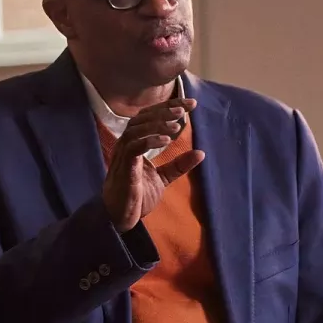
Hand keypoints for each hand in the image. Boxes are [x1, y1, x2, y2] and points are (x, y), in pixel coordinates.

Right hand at [102, 97, 203, 231]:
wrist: (121, 218)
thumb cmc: (137, 195)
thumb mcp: (163, 178)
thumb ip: (179, 165)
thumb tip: (201, 153)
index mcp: (135, 143)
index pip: (150, 117)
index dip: (169, 107)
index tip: (191, 104)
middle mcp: (127, 144)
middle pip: (142, 118)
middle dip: (164, 110)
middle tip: (184, 110)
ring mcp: (123, 155)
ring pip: (136, 129)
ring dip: (157, 124)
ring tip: (176, 126)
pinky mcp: (124, 168)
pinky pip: (133, 148)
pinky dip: (149, 140)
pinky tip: (166, 140)